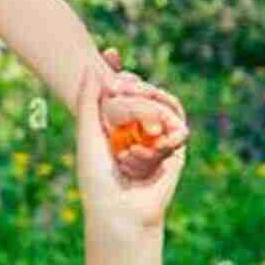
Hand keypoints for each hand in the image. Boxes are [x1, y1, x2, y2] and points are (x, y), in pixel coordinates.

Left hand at [76, 60, 187, 234]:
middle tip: (120, 80)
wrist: (119, 211)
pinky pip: (177, 127)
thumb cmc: (97, 176)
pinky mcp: (175, 152)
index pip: (120, 90)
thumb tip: (90, 68)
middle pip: (144, 93)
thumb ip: (87, 102)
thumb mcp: (87, 134)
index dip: (117, 70)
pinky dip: (159, 135)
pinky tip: (131, 156)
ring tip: (129, 116)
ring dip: (148, 103)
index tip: (110, 53)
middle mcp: (136, 130)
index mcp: (113, 125)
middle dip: (134, 84)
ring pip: (162, 106)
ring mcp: (157, 139)